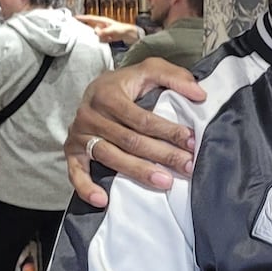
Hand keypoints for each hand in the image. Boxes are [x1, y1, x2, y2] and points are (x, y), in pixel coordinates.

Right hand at [65, 60, 204, 207]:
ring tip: (165, 182)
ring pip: (111, 157)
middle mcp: (91, 115)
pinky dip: (87, 188)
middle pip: (130, 140)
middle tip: (186, 165)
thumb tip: (199, 94)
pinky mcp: (72, 151)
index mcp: (108, 94)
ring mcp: (80, 135)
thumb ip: (174, 76)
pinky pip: (76, 172)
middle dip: (162, 154)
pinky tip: (103, 200)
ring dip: (138, 172)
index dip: (168, 131)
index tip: (191, 141)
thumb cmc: (126, 84)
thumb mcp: (149, 70)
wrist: (95, 90)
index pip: (142, 119)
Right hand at [79, 13, 140, 41]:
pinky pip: (100, 39)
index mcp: (103, 21)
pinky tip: (102, 41)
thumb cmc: (123, 29)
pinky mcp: (107, 37)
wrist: (132, 35)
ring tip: (91, 37)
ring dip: (94, 36)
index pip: (90, 18)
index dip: (82, 18)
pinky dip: (100, 40)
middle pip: (90, 26)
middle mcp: (102, 25)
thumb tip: (96, 33)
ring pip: (95, 33)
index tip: (73, 17)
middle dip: (84, 27)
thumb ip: (104, 31)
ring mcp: (104, 31)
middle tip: (76, 30)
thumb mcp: (113, 30)